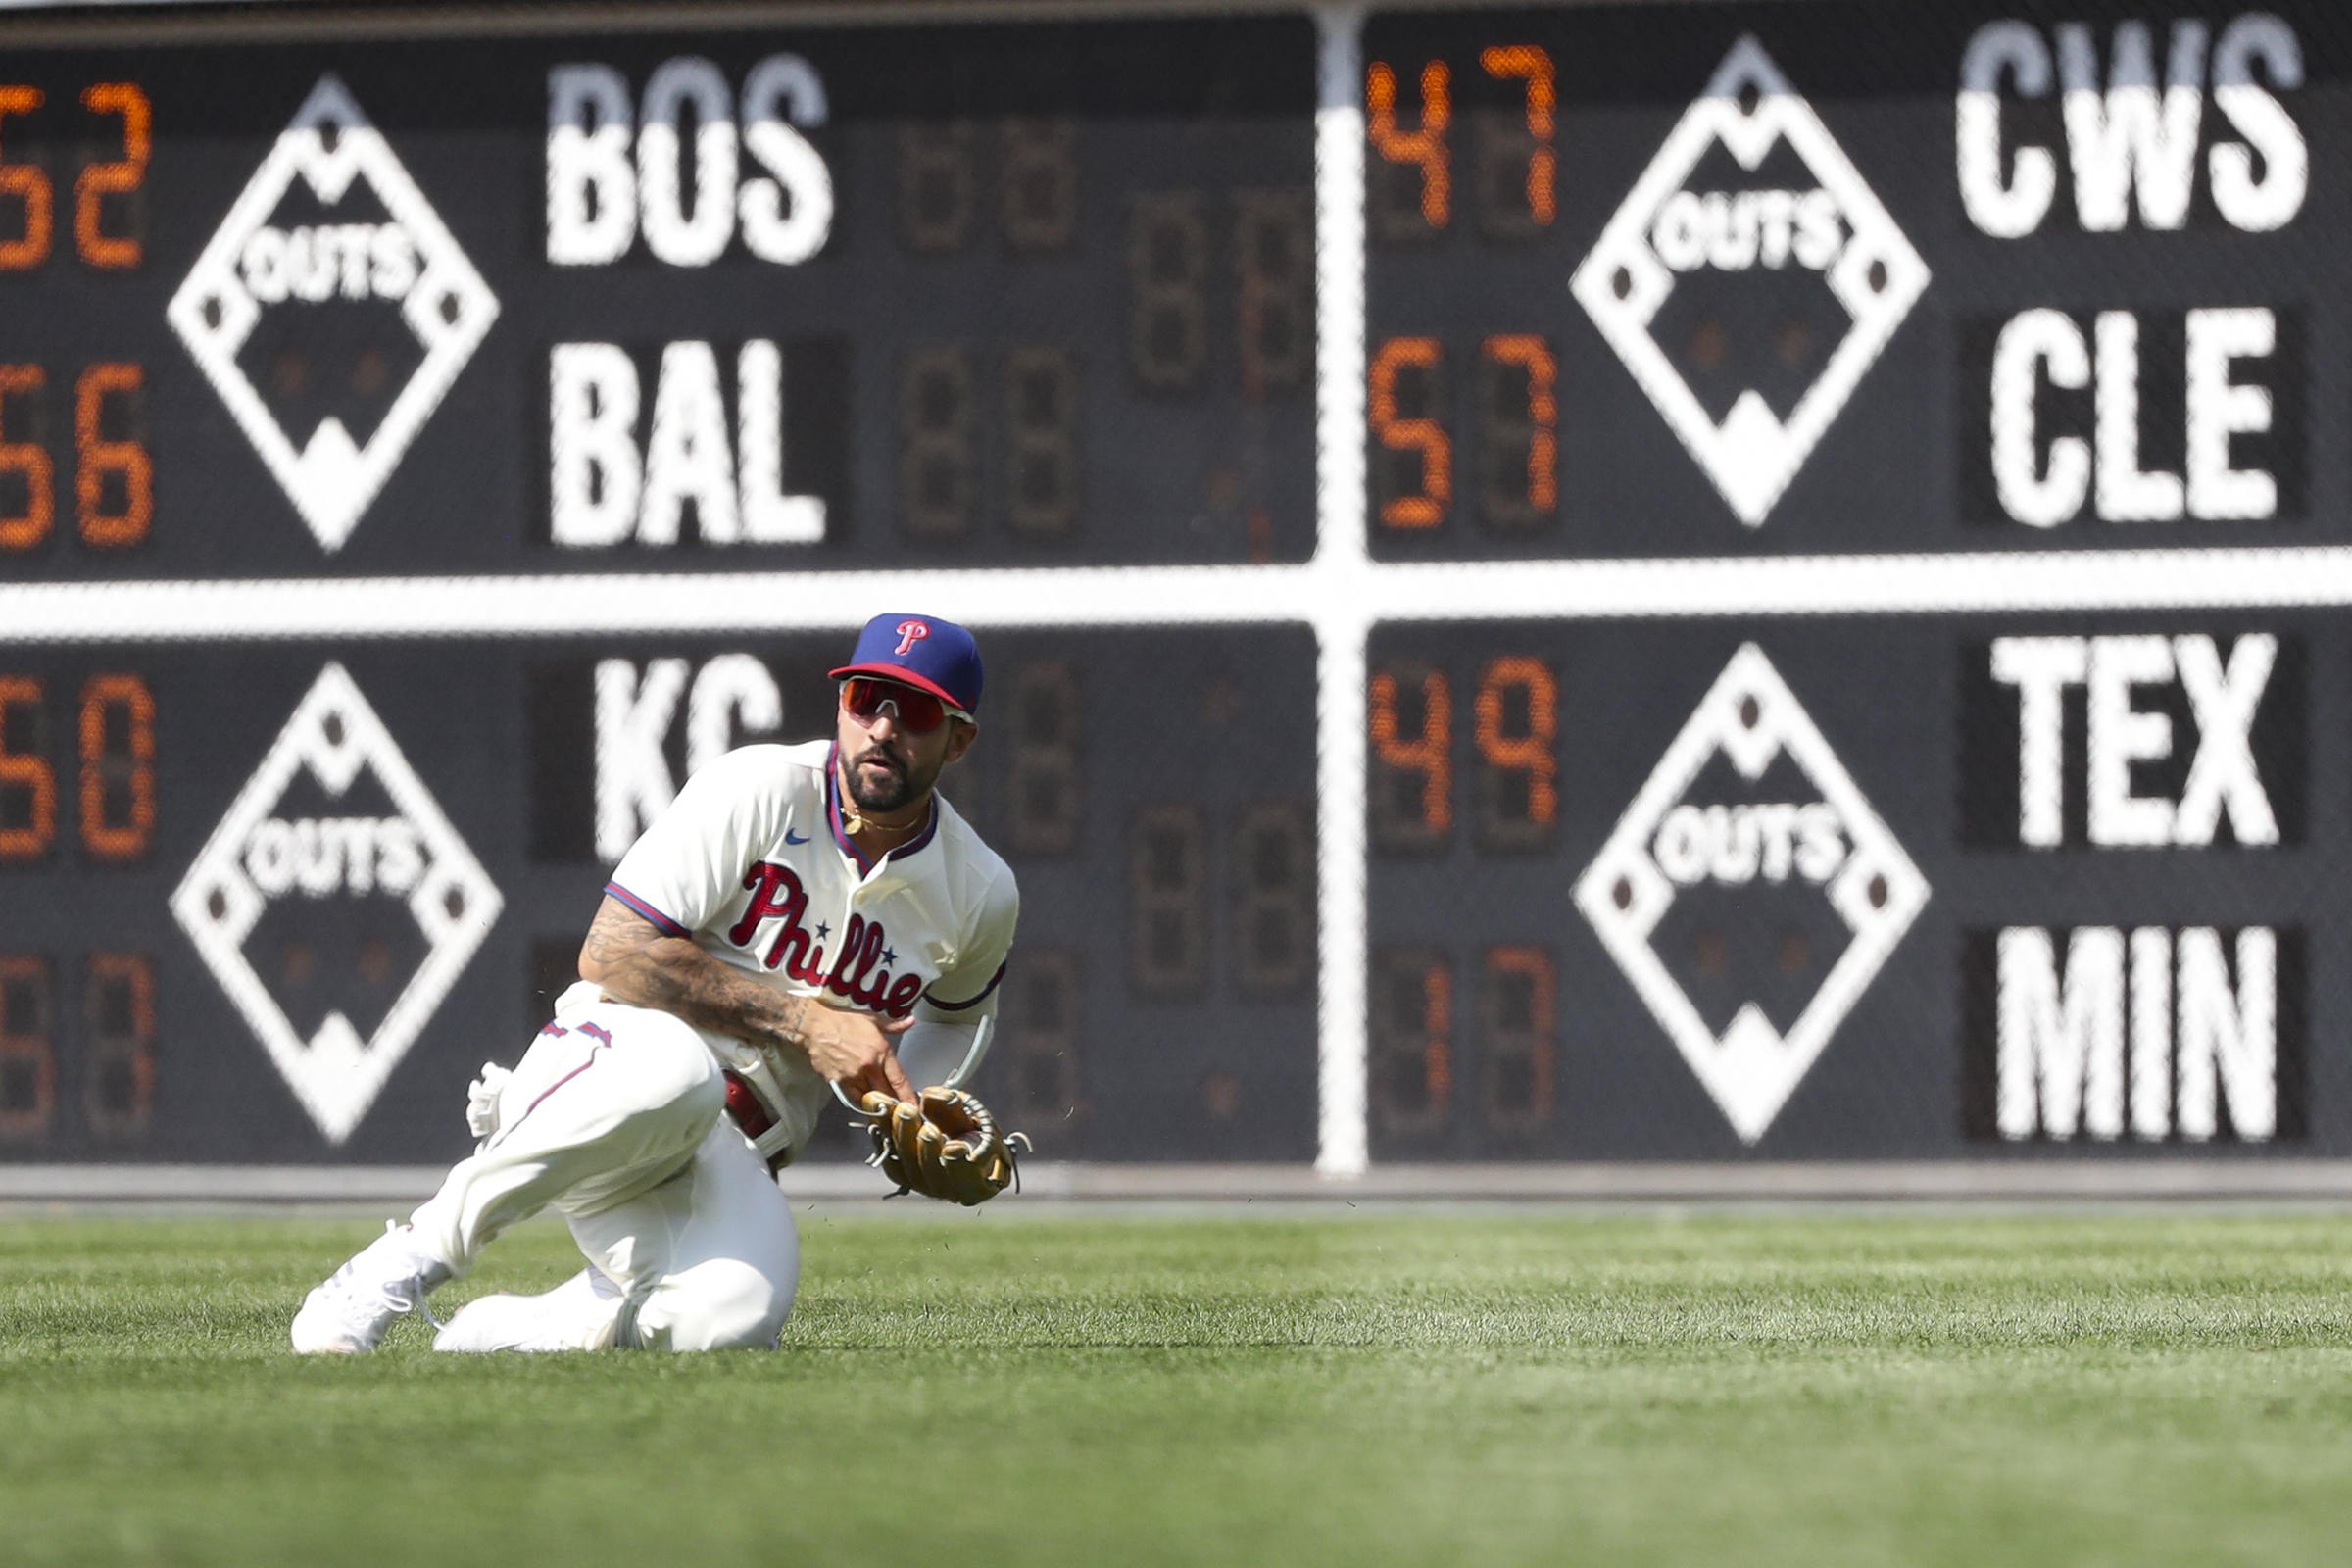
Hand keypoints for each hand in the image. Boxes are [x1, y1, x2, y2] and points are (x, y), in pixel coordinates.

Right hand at [798, 1003, 915, 1103]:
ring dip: (876, 1101)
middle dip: (894, 1102)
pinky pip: (853, 1098)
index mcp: (881, 1051)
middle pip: (886, 1093)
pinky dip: (860, 1100)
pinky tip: (864, 1098)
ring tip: (881, 1103)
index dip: (908, 1096)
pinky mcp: (838, 1082)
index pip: (899, 1079)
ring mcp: (852, 1076)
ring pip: (870, 1097)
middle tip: (899, 1108)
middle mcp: (869, 1066)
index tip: (915, 1107)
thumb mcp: (872, 1019)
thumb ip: (894, 1025)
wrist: (815, 1026)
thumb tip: (911, 1021)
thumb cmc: (843, 1021)